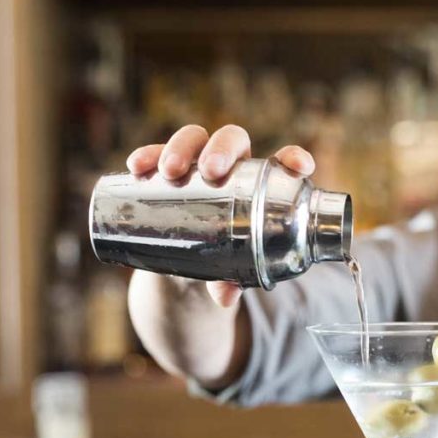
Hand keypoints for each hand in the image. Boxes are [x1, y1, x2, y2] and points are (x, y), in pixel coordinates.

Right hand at [125, 124, 316, 306]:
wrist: (186, 260)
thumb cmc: (224, 258)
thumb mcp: (230, 271)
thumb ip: (231, 281)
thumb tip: (224, 297)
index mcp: (260, 185)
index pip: (283, 162)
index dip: (293, 159)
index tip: (300, 167)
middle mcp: (231, 166)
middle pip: (231, 140)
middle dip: (221, 150)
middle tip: (211, 171)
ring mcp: (197, 165)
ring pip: (193, 139)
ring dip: (181, 148)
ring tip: (169, 171)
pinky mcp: (166, 171)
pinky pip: (156, 156)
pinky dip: (147, 156)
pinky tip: (137, 167)